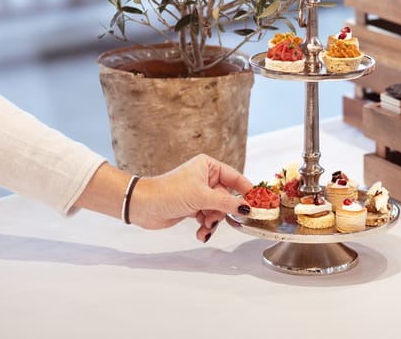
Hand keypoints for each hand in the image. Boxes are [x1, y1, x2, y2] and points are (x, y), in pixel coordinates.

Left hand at [128, 154, 252, 241]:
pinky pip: (209, 217)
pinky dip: (206, 226)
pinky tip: (199, 232)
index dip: (247, 191)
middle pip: (228, 198)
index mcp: (209, 166)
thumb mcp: (201, 196)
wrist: (143, 207)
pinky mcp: (194, 206)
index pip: (236, 178)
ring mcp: (200, 193)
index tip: (257, 204)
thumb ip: (227, 203)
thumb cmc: (168, 193)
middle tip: (213, 220)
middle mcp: (206, 178)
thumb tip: (247, 208)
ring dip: (212, 221)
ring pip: (219, 210)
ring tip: (203, 227)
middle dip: (221, 212)